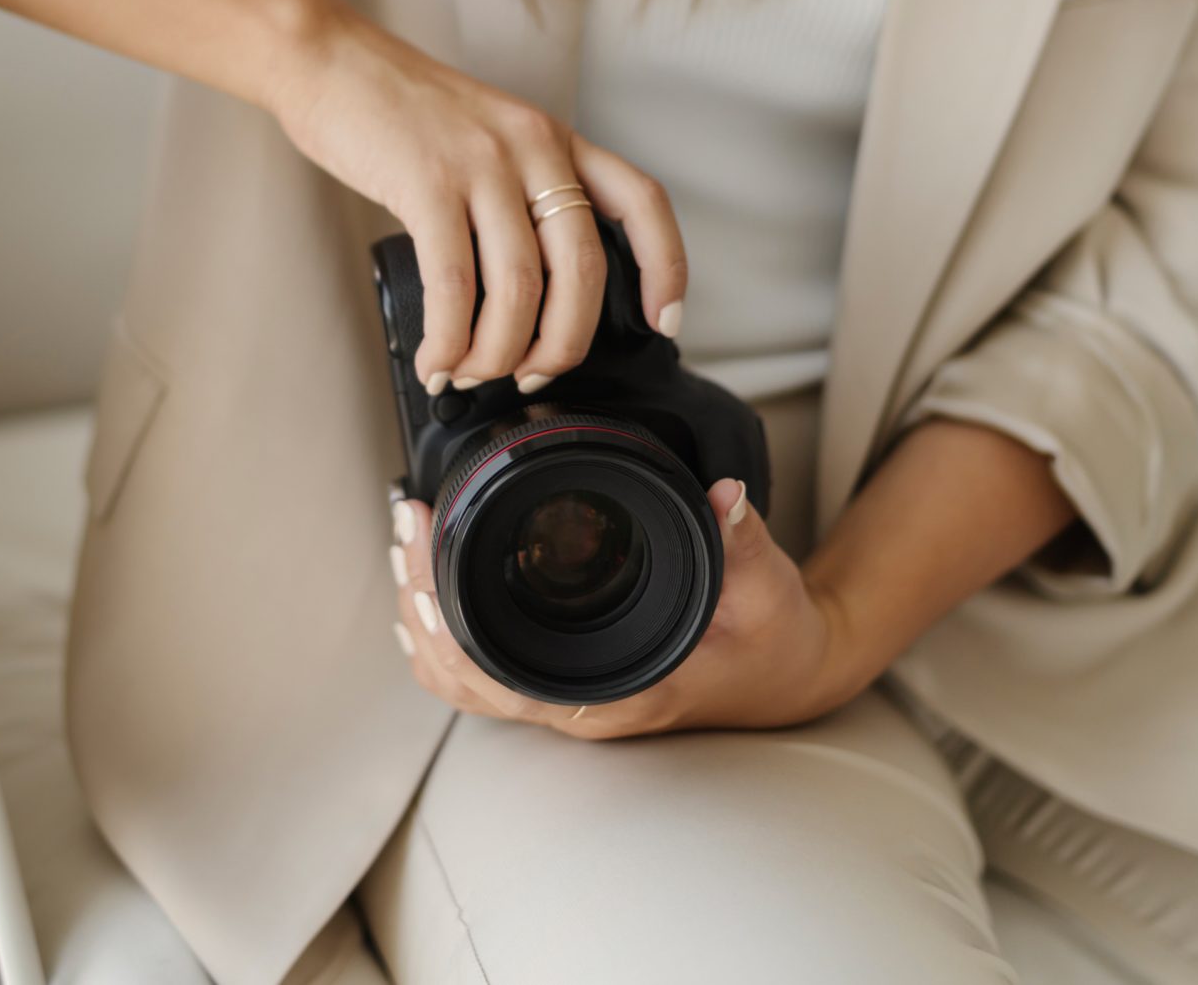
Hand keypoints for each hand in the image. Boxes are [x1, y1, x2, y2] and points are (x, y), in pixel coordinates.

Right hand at [265, 12, 685, 388]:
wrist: (331, 62)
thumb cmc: (400, 110)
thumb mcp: (486, 136)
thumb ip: (517, 194)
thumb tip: (525, 294)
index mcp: (554, 139)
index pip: (640, 201)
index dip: (665, 267)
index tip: (664, 321)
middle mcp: (531, 147)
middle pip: (581, 268)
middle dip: (563, 343)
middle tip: (533, 373)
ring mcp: (481, 164)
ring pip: (518, 288)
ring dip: (497, 352)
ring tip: (470, 371)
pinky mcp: (427, 184)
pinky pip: (454, 285)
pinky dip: (448, 340)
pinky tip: (436, 357)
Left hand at [387, 478, 867, 738]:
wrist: (790, 676)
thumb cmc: (774, 641)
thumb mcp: (766, 588)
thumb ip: (740, 539)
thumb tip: (723, 493)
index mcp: (617, 690)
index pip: (499, 674)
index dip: (447, 616)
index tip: (426, 546)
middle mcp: (579, 705)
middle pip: (459, 675)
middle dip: (419, 599)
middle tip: (407, 522)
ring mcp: (566, 699)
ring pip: (460, 678)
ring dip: (423, 615)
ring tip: (407, 543)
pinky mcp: (564, 680)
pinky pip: (480, 670)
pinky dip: (445, 631)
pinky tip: (430, 584)